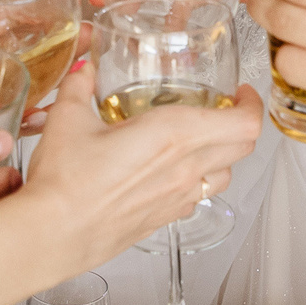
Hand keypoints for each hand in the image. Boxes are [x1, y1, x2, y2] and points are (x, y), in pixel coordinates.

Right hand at [24, 59, 262, 260]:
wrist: (52, 234)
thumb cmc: (64, 181)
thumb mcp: (68, 118)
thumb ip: (79, 86)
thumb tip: (84, 70)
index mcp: (173, 135)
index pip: (243, 123)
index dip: (253, 104)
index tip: (241, 93)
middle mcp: (185, 168)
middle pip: (243, 147)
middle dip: (242, 124)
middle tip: (226, 109)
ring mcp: (179, 198)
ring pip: (226, 175)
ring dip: (223, 155)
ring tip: (201, 140)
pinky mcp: (165, 219)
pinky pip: (198, 197)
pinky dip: (197, 181)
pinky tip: (171, 171)